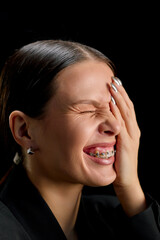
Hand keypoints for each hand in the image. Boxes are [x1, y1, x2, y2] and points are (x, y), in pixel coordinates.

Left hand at [110, 77, 146, 215]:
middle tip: (114, 79)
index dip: (122, 95)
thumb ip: (114, 133)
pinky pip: (121, 124)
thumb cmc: (120, 163)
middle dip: (121, 92)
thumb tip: (105, 122)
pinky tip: (111, 104)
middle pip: (128, 107)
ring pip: (126, 113)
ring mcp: (131, 136)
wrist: (127, 181)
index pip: (127, 109)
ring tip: (113, 86)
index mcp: (132, 130)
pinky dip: (117, 113)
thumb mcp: (118, 145)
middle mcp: (134, 130)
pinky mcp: (127, 143)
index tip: (115, 83)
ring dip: (119, 98)